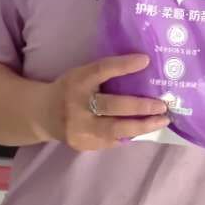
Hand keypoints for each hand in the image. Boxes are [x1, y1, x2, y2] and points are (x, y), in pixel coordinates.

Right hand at [41, 55, 168, 151]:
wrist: (42, 115)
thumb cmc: (70, 90)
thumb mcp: (82, 75)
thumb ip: (106, 74)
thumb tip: (144, 69)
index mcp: (77, 81)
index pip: (101, 70)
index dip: (123, 65)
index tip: (145, 61)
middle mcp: (76, 104)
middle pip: (111, 105)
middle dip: (140, 106)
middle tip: (162, 105)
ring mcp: (78, 128)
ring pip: (114, 129)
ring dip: (142, 126)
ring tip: (162, 121)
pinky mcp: (82, 144)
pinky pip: (112, 140)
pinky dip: (130, 134)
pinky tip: (144, 129)